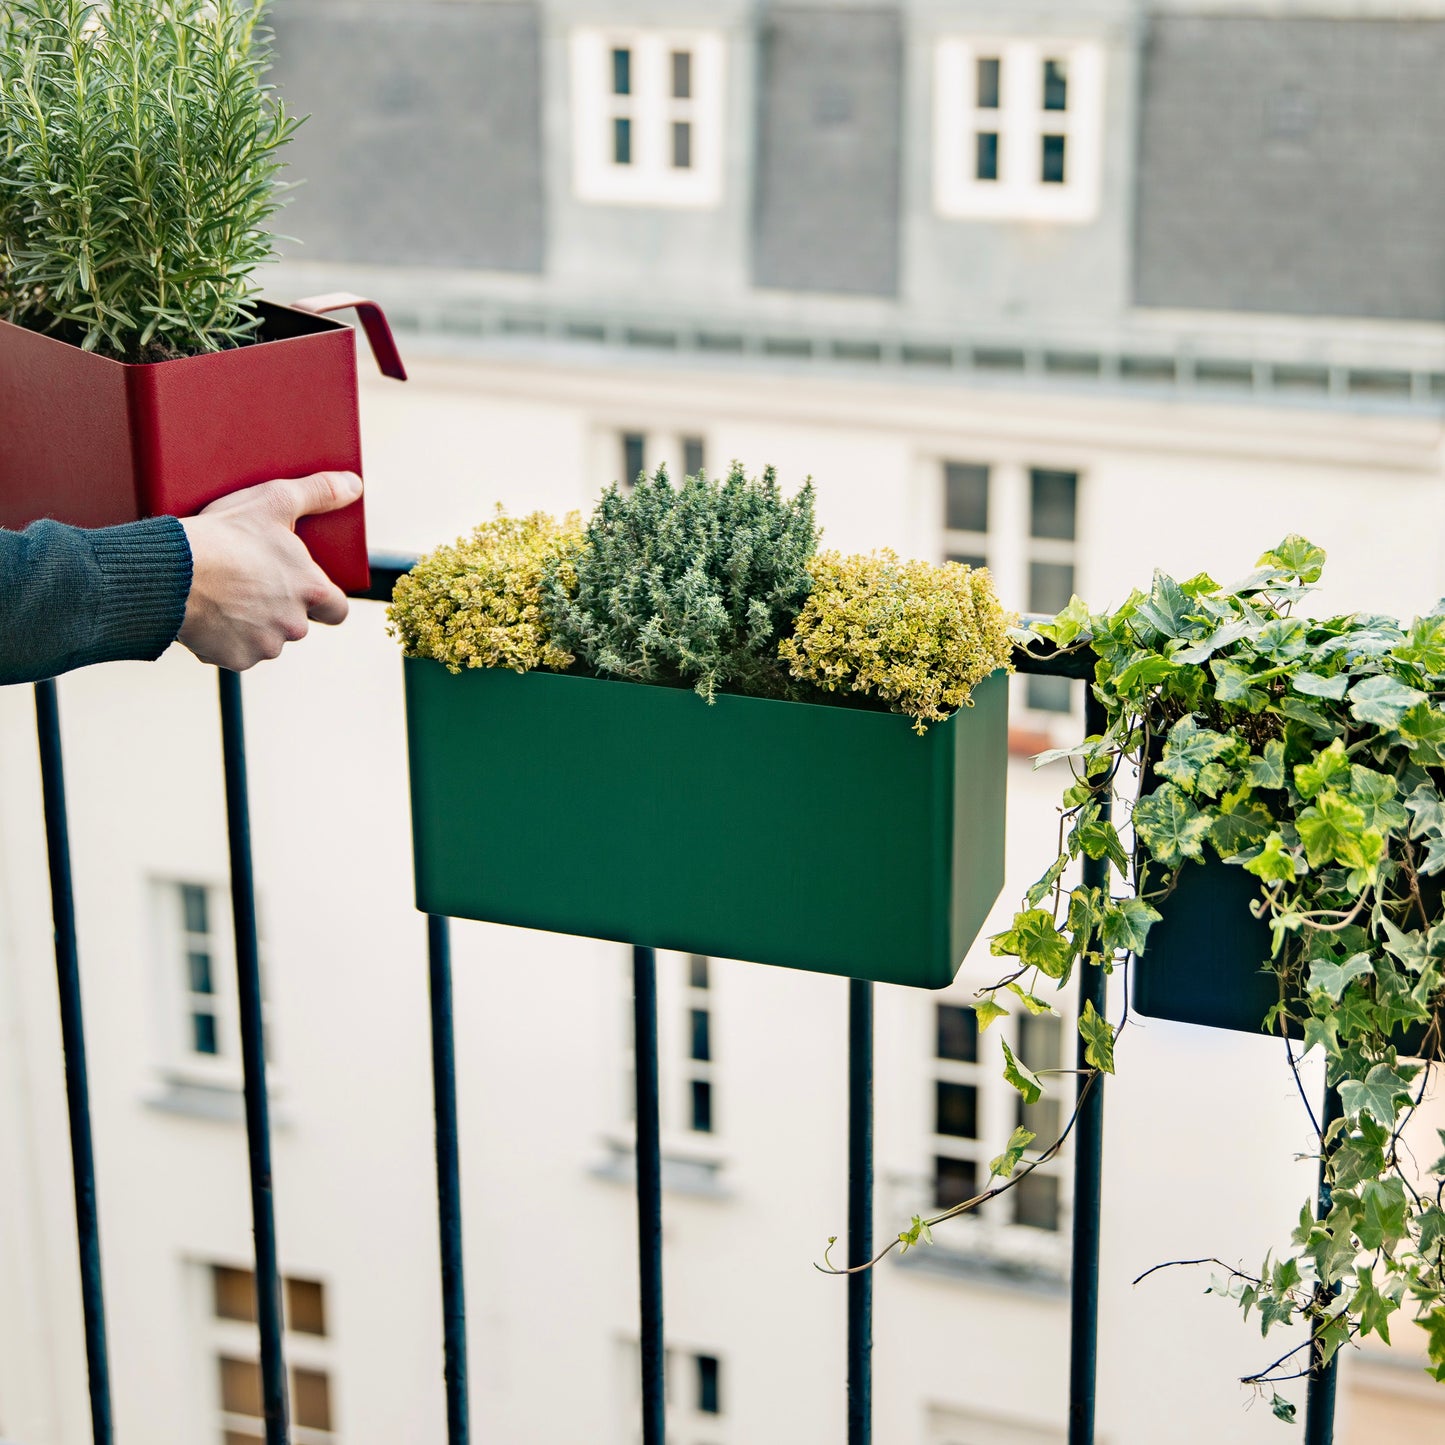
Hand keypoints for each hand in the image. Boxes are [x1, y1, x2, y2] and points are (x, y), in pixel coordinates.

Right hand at [178, 472, 360, 670]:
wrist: (173, 572)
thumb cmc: (226, 535)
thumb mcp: (274, 501)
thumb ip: (318, 493)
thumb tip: (353, 484)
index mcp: (312, 591)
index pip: (337, 610)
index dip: (323, 602)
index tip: (304, 591)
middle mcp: (296, 625)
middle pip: (296, 624)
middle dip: (279, 609)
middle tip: (249, 583)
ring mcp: (265, 646)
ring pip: (265, 640)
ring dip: (250, 625)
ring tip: (224, 596)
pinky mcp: (235, 660)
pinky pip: (234, 652)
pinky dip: (223, 639)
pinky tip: (207, 614)